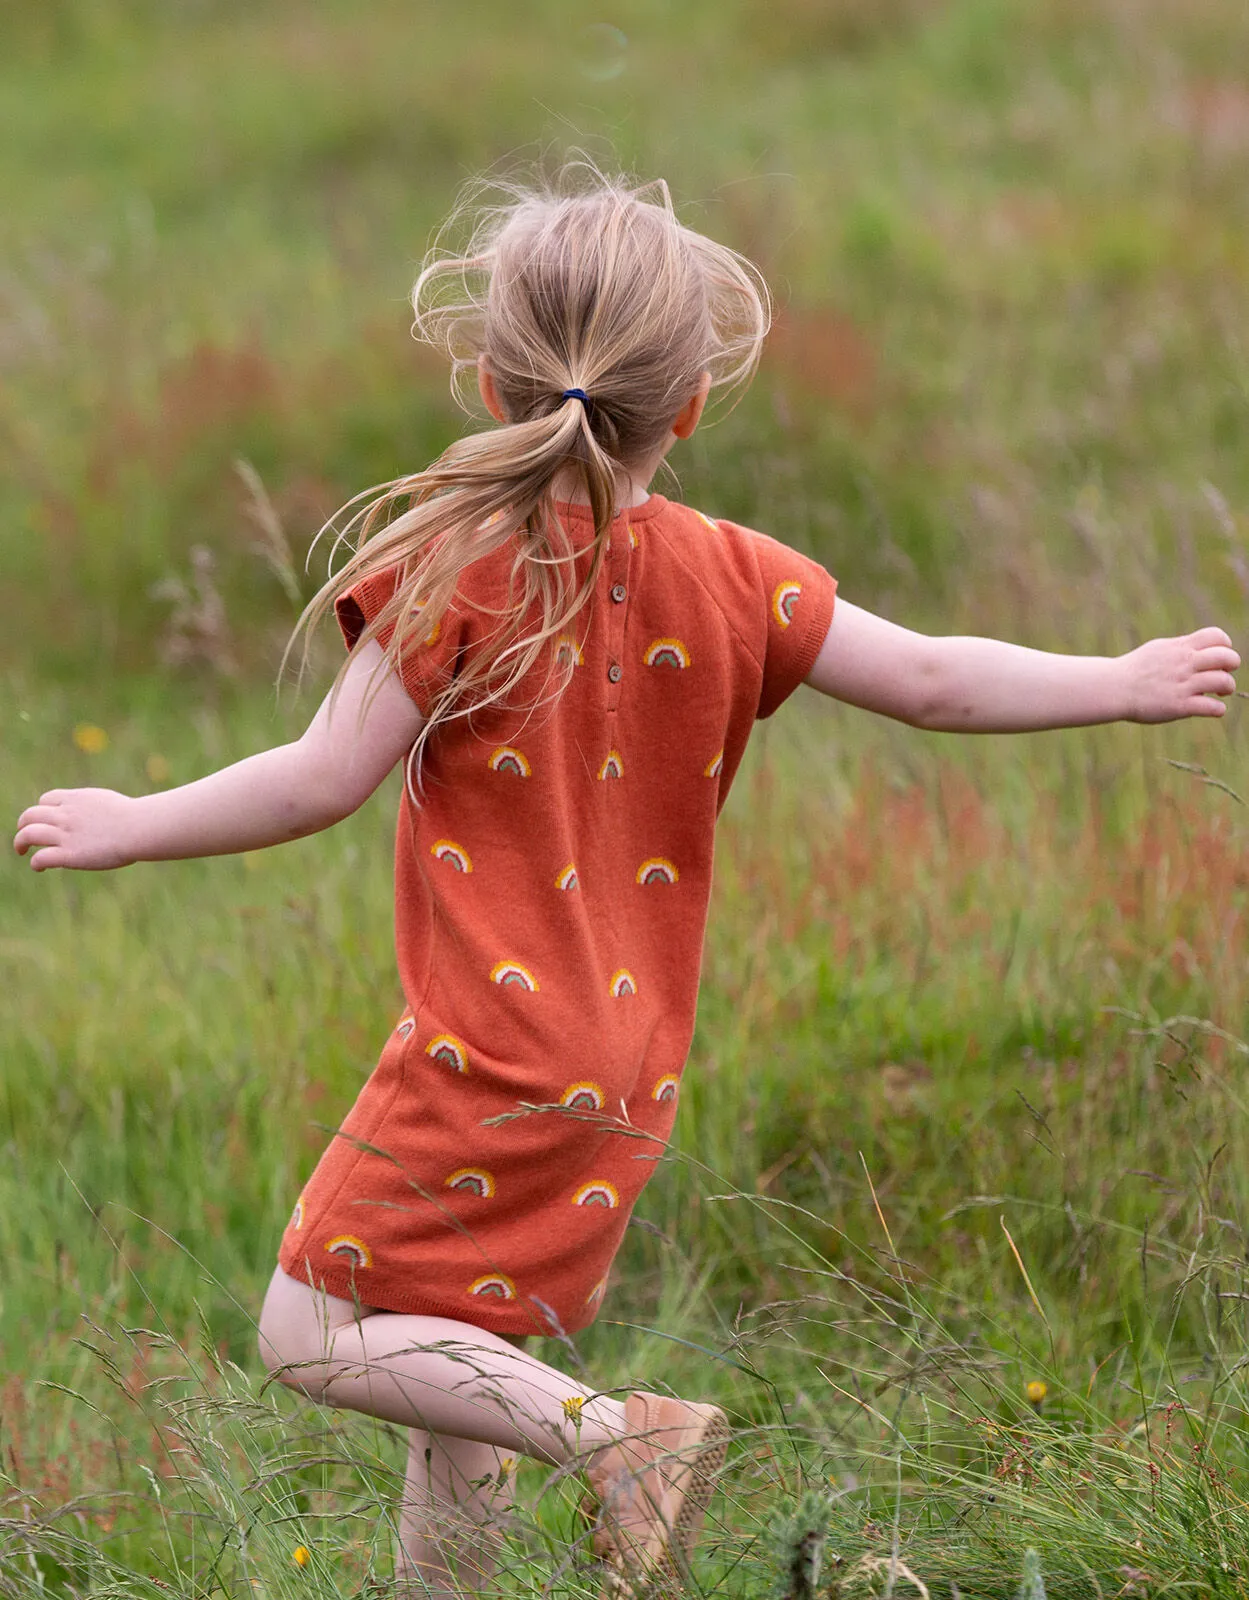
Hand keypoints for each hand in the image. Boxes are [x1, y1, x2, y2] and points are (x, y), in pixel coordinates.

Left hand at [14, 788, 139, 871]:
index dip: (42, 811)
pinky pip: (40, 858)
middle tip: (25, 837)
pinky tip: (40, 868)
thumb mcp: (108, 803)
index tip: (47, 822)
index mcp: (76, 800)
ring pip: (28, 834)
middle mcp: (66, 815)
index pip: (46, 800)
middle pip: (30, 815)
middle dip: (23, 825)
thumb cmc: (135, 817)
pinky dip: (36, 863)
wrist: (139, 827)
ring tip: (21, 850)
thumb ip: (94, 808)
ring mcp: (66, 834)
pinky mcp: (70, 855)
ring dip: (20, 842)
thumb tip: (97, 817)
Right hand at [1122, 627, 1238, 723]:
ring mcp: (1183, 685)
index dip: (1225, 646)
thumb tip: (1200, 648)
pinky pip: (1213, 708)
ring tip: (1219, 693)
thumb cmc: (1135, 670)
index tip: (1217, 658)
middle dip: (1232, 665)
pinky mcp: (1179, 706)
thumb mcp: (1158, 649)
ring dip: (1227, 687)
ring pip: (1224, 682)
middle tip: (1222, 674)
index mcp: (1180, 647)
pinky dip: (1218, 709)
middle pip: (1226, 657)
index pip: (1217, 636)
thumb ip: (1181, 647)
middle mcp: (1184, 664)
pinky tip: (1210, 709)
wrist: (1114, 688)